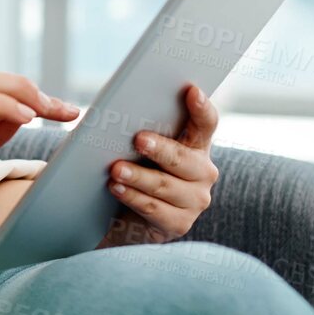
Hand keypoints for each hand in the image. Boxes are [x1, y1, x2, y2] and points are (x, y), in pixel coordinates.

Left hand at [98, 83, 219, 247]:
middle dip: (160, 149)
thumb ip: (139, 128)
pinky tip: (116, 189)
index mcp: (196, 145)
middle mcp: (203, 172)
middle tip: (138, 139)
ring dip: (139, 177)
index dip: (201, 108)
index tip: (191, 90)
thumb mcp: (137, 147)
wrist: (123, 215)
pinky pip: (155, 209)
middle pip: (182, 158)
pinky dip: (133, 198)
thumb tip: (107, 111)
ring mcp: (195, 200)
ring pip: (165, 185)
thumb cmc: (133, 168)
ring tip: (115, 169)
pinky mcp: (179, 224)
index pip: (205, 124)